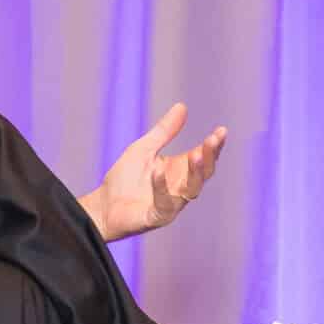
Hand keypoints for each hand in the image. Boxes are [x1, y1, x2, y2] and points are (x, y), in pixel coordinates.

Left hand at [81, 102, 227, 241]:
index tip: (222, 130)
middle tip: (213, 139)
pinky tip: (158, 169)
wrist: (102, 206)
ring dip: (195, 172)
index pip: (204, 157)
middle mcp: (181, 188)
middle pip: (204, 173)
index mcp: (180, 171)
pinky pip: (164, 203)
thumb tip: (182, 106)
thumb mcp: (144, 148)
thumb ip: (164, 131)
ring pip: (191, 190)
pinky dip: (161, 186)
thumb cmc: (124, 179)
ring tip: (196, 154)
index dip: (214, 145)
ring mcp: (171, 204)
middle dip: (210, 156)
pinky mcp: (157, 217)